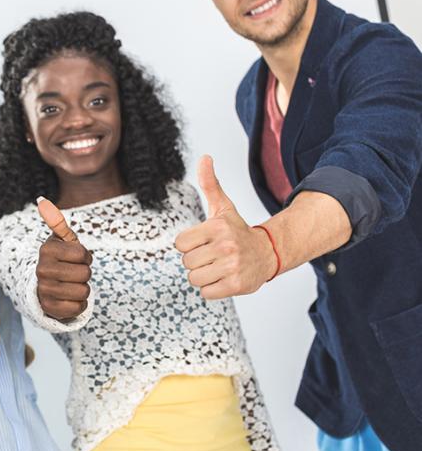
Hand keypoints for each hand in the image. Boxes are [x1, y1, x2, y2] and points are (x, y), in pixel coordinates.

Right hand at [36, 197, 91, 319]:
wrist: (45, 287)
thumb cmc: (60, 260)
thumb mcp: (61, 241)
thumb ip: (56, 222)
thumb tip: (41, 200)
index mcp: (46, 250)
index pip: (83, 254)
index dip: (85, 257)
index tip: (76, 258)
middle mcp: (42, 270)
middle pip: (85, 273)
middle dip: (85, 274)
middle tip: (74, 273)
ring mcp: (45, 290)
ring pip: (84, 291)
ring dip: (83, 289)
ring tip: (71, 285)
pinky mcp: (50, 309)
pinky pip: (79, 307)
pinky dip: (79, 304)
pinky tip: (69, 298)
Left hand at [175, 155, 277, 299]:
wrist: (270, 252)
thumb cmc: (238, 231)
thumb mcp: (223, 207)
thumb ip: (210, 184)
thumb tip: (204, 158)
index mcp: (217, 227)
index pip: (180, 244)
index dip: (188, 245)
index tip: (202, 242)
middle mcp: (226, 246)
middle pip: (186, 262)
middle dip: (196, 261)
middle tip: (211, 256)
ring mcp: (232, 267)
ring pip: (194, 279)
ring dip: (202, 276)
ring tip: (216, 267)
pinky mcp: (237, 285)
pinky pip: (207, 293)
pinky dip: (212, 289)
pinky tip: (223, 278)